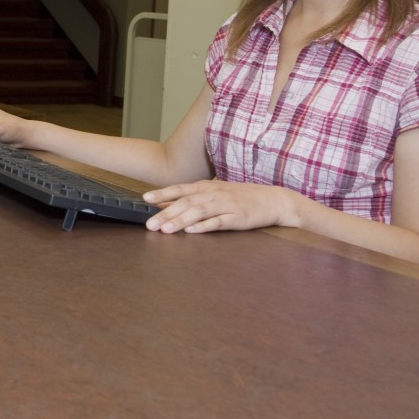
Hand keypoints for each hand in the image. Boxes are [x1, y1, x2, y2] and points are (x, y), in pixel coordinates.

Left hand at [142, 179, 303, 234]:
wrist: (272, 200)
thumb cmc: (240, 197)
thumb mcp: (213, 193)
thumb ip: (189, 198)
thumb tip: (164, 204)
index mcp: (206, 188)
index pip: (180, 189)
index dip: (163, 193)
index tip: (146, 198)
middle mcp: (214, 194)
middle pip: (186, 203)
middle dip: (166, 213)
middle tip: (149, 224)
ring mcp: (226, 206)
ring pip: (199, 212)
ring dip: (181, 220)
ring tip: (165, 229)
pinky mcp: (237, 218)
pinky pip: (218, 222)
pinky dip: (204, 226)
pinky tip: (192, 231)